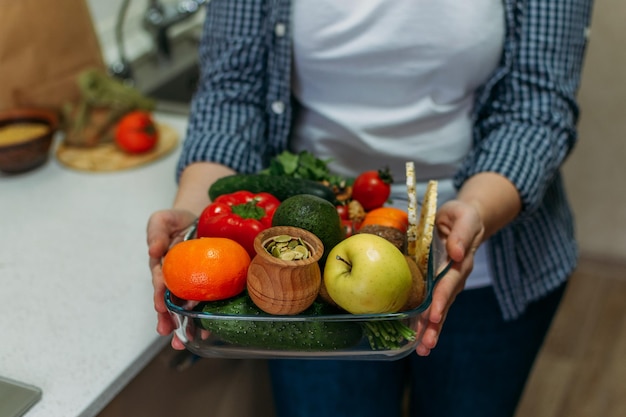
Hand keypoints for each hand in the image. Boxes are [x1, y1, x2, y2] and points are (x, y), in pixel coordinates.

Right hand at [147, 209, 197, 349]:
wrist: (202, 218)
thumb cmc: (177, 221)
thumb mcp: (163, 220)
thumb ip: (156, 232)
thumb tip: (153, 251)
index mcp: (162, 265)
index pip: (160, 282)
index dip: (158, 294)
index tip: (160, 306)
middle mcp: (174, 279)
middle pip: (169, 301)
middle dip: (168, 319)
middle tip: (168, 333)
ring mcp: (190, 284)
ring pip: (185, 308)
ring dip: (185, 325)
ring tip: (186, 341)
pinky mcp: (207, 285)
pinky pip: (206, 303)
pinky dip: (207, 318)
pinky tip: (208, 331)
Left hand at [415, 199, 484, 355]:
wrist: (464, 219)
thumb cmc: (462, 216)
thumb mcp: (464, 217)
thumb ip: (461, 234)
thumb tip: (457, 253)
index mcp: (460, 261)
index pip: (450, 283)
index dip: (441, 299)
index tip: (433, 315)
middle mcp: (454, 276)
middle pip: (445, 304)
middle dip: (435, 325)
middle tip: (426, 344)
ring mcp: (446, 282)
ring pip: (439, 309)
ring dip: (430, 330)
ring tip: (422, 350)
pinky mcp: (437, 284)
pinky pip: (431, 305)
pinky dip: (424, 322)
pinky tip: (415, 338)